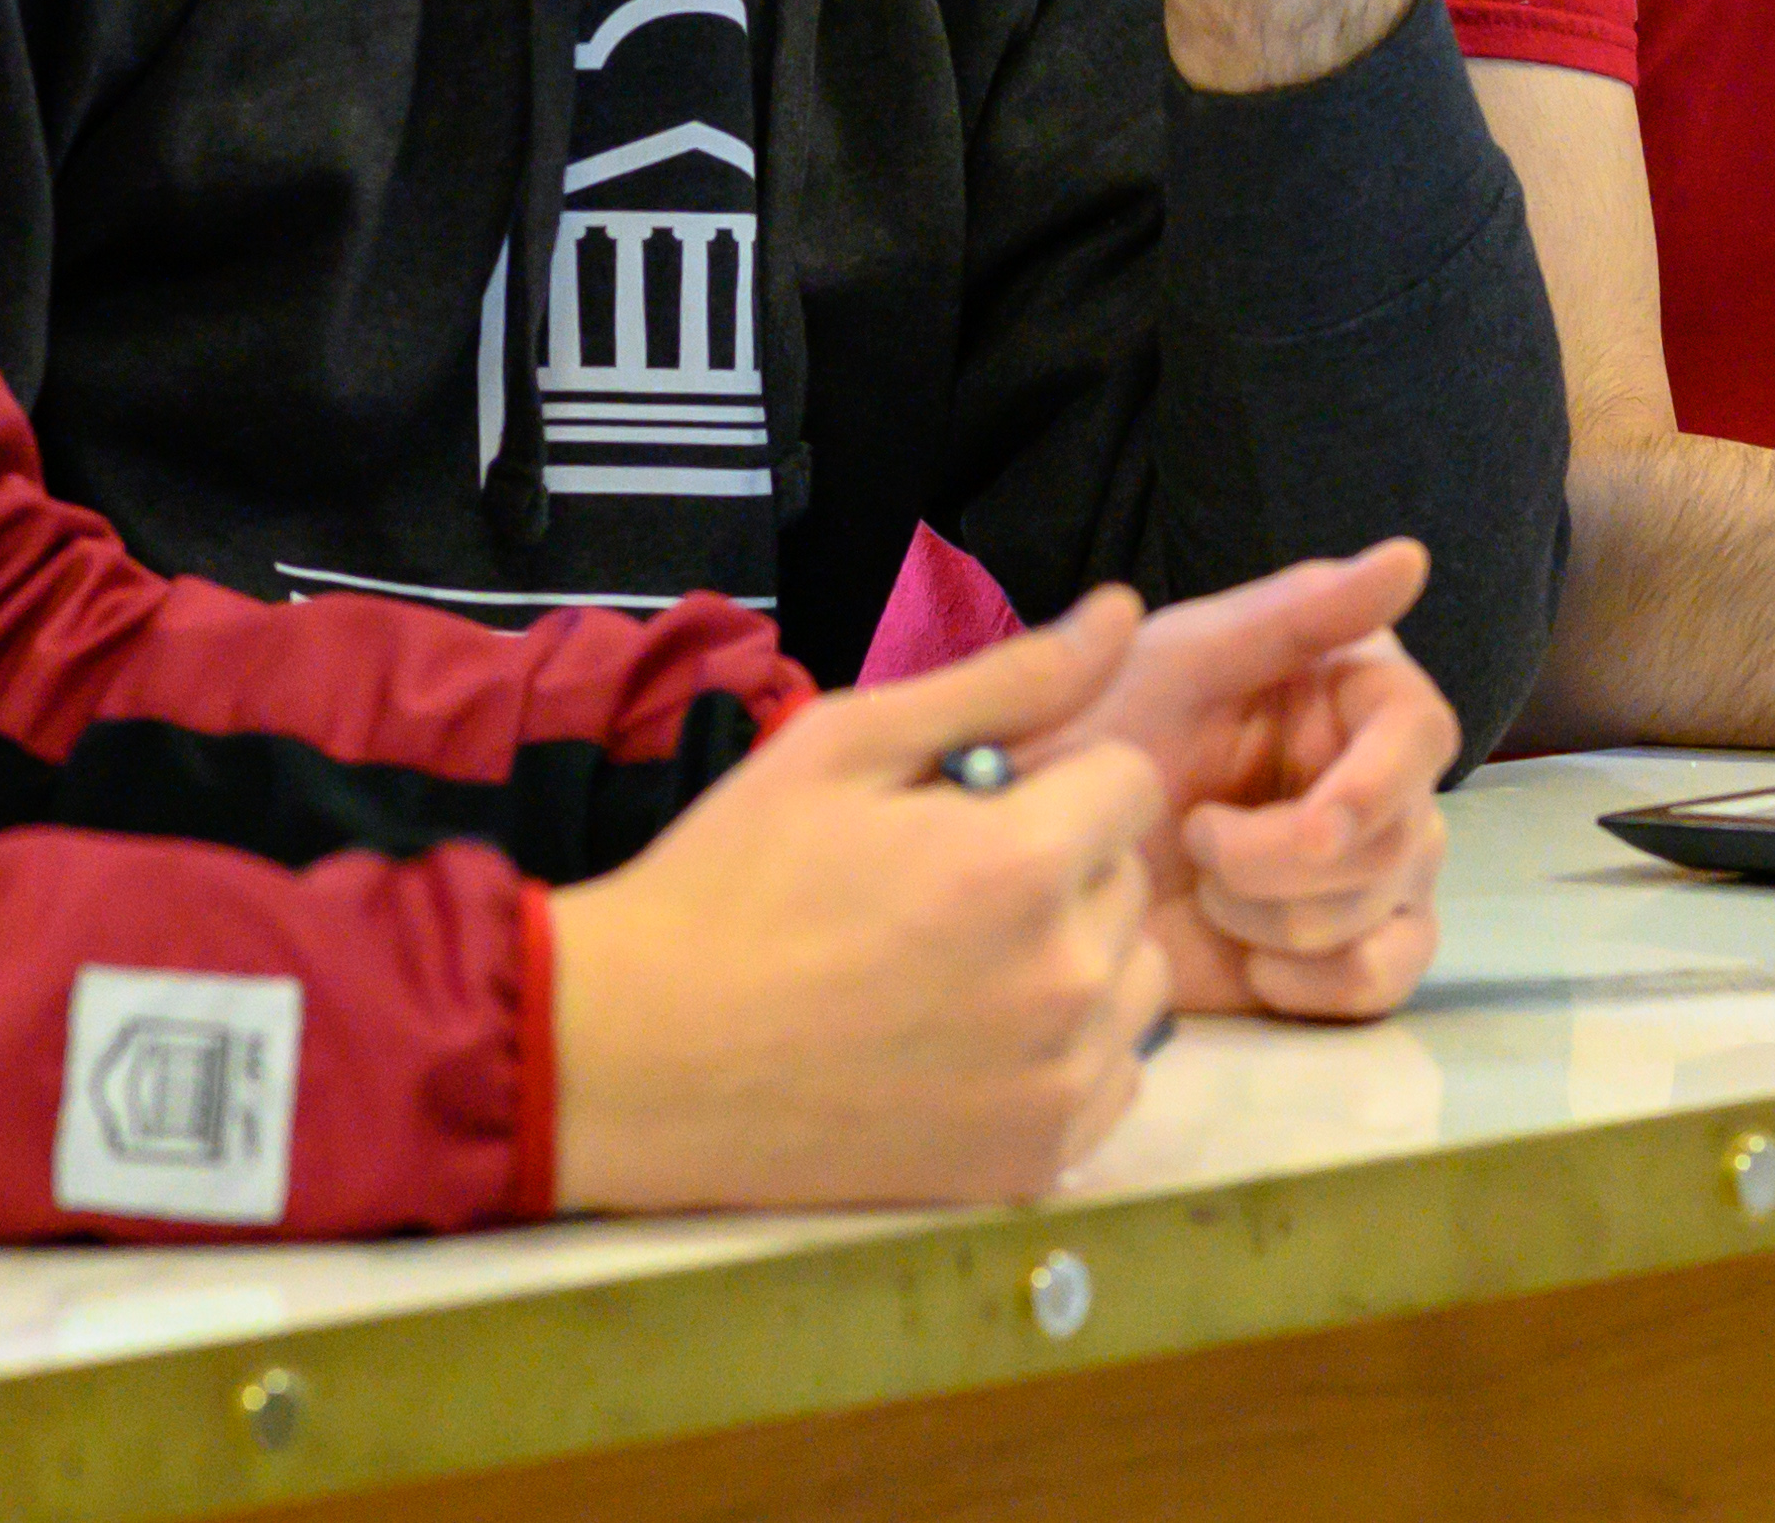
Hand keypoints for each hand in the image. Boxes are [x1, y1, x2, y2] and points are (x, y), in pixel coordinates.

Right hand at [545, 592, 1175, 1212]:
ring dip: (1076, 960)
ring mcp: (1054, 1084)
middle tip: (943, 889)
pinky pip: (1111, 1082)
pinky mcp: (1033, 1164)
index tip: (973, 809)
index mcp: (1023, 863)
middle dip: (1061, 865)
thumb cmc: (734, 882)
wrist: (639, 1055)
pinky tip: (968, 1044)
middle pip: (1130, 880)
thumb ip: (1005, 681)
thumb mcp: (848, 745)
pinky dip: (1062, 1057)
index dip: (1055, 780)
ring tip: (959, 965)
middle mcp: (1065, 980)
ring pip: (1135, 982)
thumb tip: (1122, 609)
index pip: (1132, 782)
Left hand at [1037, 541, 1452, 1020]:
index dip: (1380, 784)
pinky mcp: (1346, 952)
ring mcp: (1371, 872)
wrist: (1035, 865)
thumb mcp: (1173, 663)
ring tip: (1203, 891)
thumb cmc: (1094, 739)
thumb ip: (1291, 615)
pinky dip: (1317, 982)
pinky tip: (1249, 963)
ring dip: (1285, 920)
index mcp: (1347, 694)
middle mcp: (1378, 780)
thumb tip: (1412, 558)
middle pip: (1406, 839)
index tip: (1317, 825)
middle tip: (1196, 844)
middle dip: (1291, 864)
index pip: (1420, 731)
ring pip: (1392, 915)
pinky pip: (1383, 979)